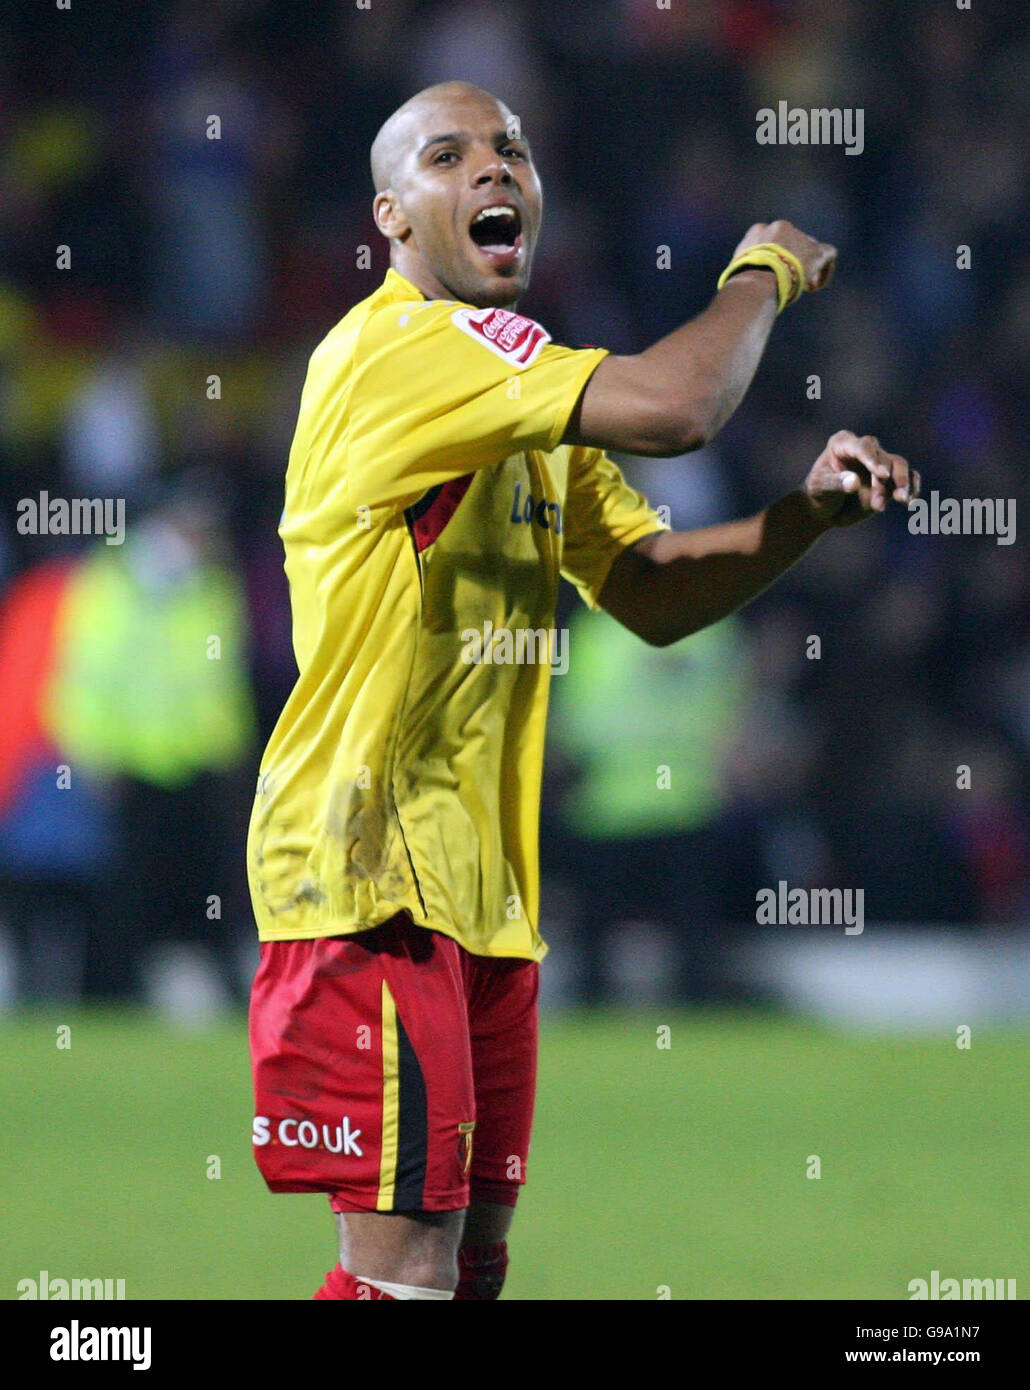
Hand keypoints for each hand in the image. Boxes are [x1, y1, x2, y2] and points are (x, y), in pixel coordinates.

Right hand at [733, 220, 836, 292]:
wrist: (757, 278)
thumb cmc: (742, 282)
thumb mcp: (738, 272)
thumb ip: (746, 270)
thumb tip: (743, 286)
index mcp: (758, 231)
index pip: (769, 239)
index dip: (774, 256)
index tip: (772, 272)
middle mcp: (780, 228)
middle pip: (792, 242)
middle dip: (792, 260)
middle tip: (789, 280)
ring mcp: (799, 237)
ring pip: (809, 248)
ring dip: (806, 267)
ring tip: (803, 287)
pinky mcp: (815, 250)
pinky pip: (828, 254)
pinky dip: (825, 270)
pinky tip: (815, 286)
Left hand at [803, 430, 920, 527]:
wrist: (825, 509)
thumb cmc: (818, 493)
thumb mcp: (819, 488)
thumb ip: (835, 483)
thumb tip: (854, 482)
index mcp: (843, 443)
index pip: (863, 447)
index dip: (873, 459)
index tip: (882, 474)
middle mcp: (865, 450)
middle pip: (884, 459)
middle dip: (884, 482)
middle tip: (878, 506)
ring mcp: (880, 463)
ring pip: (899, 467)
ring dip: (902, 485)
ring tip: (902, 502)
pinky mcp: (890, 479)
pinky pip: (909, 478)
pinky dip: (913, 488)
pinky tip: (911, 502)